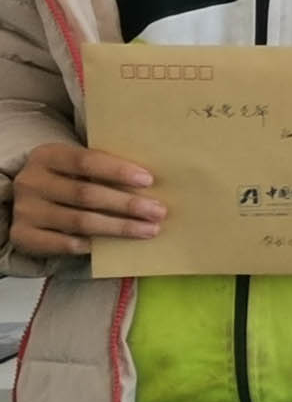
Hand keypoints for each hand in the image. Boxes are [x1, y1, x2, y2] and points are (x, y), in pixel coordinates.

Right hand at [8, 143, 164, 259]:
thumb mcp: (77, 166)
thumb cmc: (68, 178)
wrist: (31, 200)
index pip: (85, 161)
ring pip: (79, 222)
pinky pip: (62, 244)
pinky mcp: (23, 236)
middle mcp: (31, 182)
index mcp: (47, 156)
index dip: (117, 170)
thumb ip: (103, 169)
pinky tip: (112, 245)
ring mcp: (25, 210)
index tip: (148, 180)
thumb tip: (151, 182)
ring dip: (119, 227)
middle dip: (126, 204)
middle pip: (85, 194)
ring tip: (149, 230)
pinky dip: (89, 245)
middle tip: (158, 211)